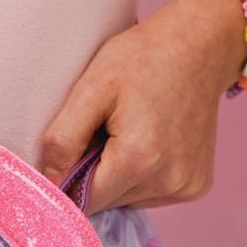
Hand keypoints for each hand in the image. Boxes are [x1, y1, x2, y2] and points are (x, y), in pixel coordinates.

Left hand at [38, 0, 246, 213]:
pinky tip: (143, 140)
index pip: (84, 200)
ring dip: (114, 175)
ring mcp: (187, 186)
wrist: (198, 46)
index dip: (65, 181)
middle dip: (90, 174)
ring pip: (126, 199)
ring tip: (121, 132)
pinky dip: (138, 175)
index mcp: (139, 159)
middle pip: (106, 201)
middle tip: (96, 131)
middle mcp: (168, 181)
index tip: (63, 154)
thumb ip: (64, 138)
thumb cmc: (141, 59)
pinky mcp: (196, 184)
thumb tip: (48, 180)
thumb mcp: (91, 89)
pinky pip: (150, 193)